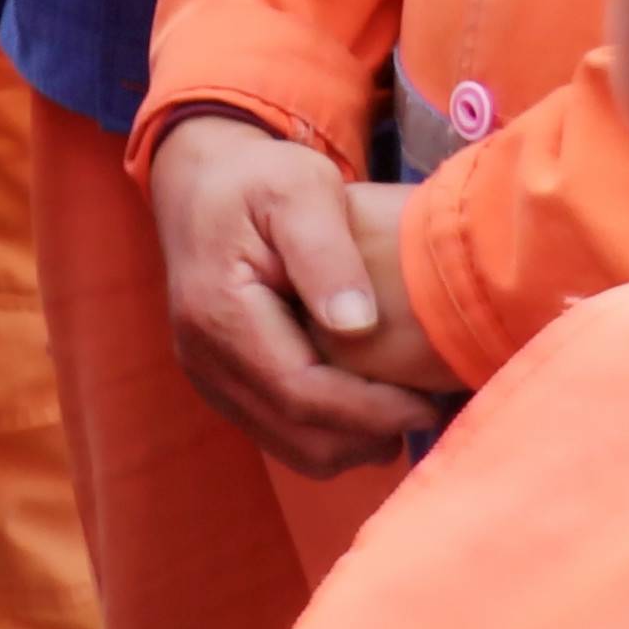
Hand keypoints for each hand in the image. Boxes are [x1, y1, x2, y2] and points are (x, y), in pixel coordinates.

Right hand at [150, 113, 455, 469]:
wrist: (200, 183)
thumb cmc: (258, 180)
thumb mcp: (299, 189)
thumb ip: (325, 253)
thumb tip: (357, 326)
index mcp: (218, 312)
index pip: (301, 394)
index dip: (372, 411)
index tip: (429, 402)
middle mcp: (203, 357)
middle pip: (300, 437)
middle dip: (371, 435)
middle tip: (428, 407)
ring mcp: (209, 376)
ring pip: (293, 448)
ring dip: (355, 442)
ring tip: (403, 406)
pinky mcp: (223, 384)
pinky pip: (283, 434)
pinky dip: (333, 432)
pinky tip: (369, 399)